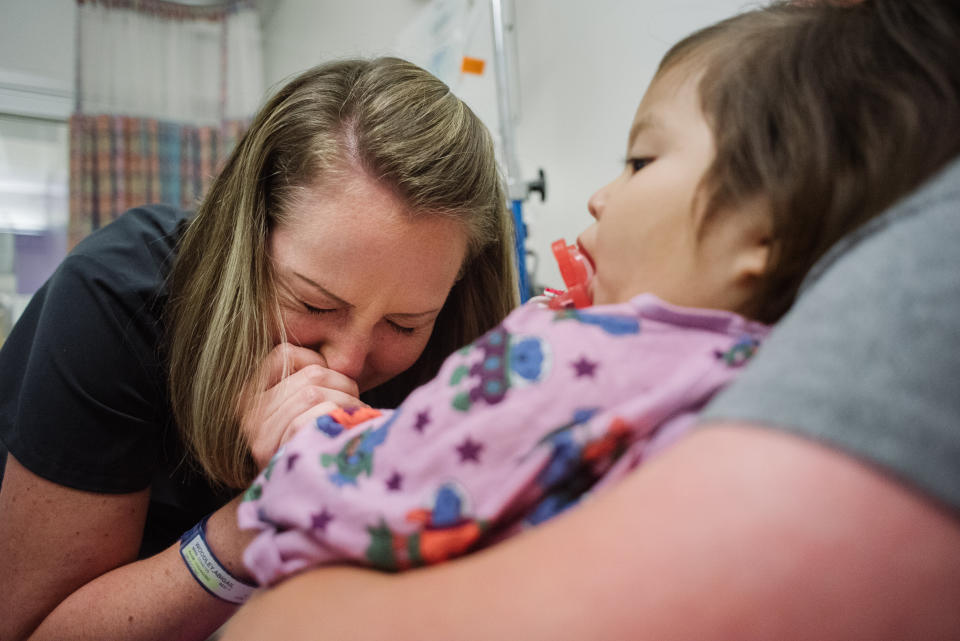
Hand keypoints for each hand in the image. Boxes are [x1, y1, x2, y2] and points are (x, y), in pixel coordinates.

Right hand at [240, 343, 365, 468]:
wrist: (290, 505)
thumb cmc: (304, 448)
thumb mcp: (294, 409)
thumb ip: (306, 383)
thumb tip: (343, 357)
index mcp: (249, 394)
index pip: (284, 354)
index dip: (316, 361)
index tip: (332, 383)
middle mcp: (247, 411)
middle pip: (311, 374)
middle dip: (343, 385)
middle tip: (353, 404)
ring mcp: (257, 433)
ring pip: (315, 393)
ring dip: (347, 403)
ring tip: (355, 418)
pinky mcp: (272, 452)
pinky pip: (312, 418)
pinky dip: (339, 420)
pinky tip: (349, 432)